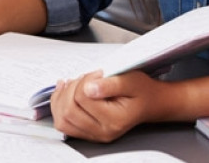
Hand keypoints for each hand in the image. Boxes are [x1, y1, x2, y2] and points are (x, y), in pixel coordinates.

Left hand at [50, 70, 169, 141]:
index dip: (84, 80)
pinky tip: (65, 91)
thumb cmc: (140, 90)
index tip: (97, 73)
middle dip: (71, 88)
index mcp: (114, 119)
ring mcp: (94, 134)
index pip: (82, 98)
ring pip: (62, 120)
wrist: (149, 102)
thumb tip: (88, 88)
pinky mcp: (88, 132)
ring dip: (61, 98)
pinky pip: (64, 124)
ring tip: (72, 84)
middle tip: (85, 78)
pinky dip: (59, 106)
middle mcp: (103, 132)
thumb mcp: (130, 80)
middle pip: (69, 110)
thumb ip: (109, 84)